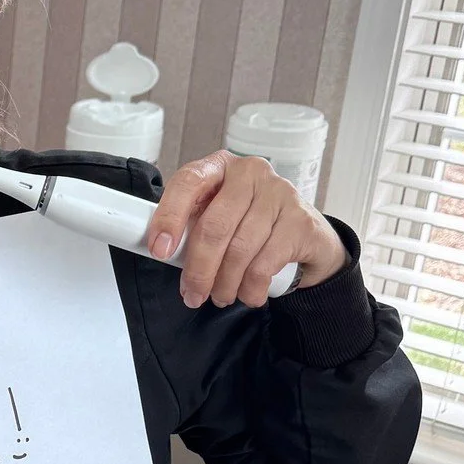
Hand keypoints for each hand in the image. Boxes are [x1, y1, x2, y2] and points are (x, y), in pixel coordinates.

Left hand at [147, 152, 344, 309]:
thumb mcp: (214, 219)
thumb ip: (189, 229)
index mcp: (219, 167)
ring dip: (225, 284)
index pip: (188, 182)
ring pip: (239, 250)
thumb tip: (163, 253)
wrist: (304, 237)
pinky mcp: (300, 220)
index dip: (169, 217)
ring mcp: (279, 193)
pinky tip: (248, 294)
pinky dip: (251, 288)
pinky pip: (265, 264)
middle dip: (199, 270)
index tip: (160, 250)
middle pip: (214, 226)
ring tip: (221, 296)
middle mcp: (250, 173)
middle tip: (193, 295)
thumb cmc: (248, 226)